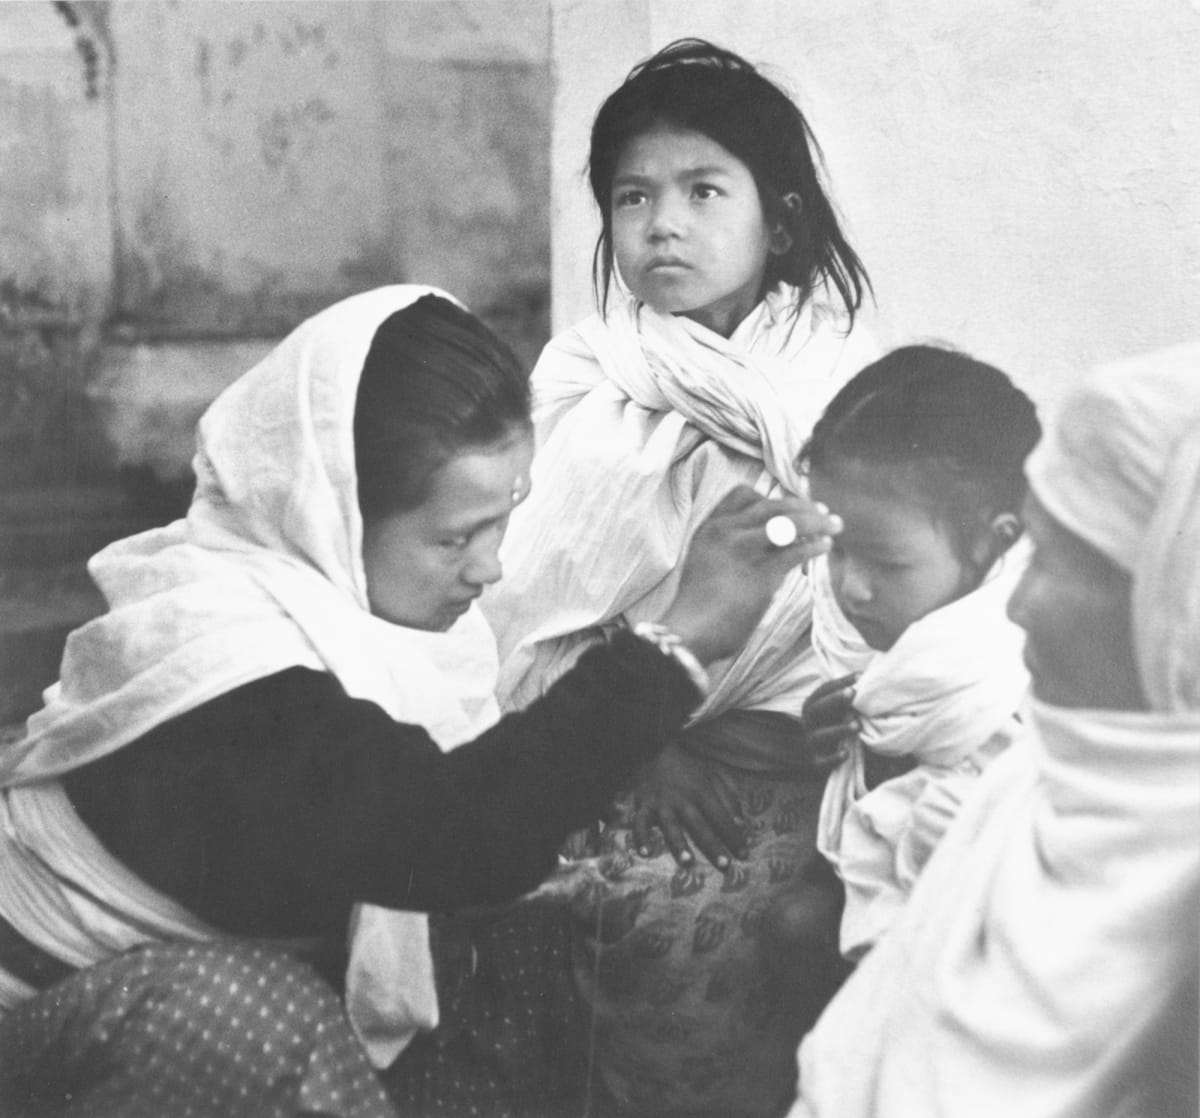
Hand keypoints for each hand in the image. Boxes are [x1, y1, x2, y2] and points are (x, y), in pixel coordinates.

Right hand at [630, 740, 746, 867]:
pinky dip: (640, 837)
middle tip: (725, 866)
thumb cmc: (688, 768)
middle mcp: (682, 799)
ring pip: (670, 826)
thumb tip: (741, 824)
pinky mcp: (643, 805)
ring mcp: (661, 803)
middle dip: (712, 846)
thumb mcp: (713, 776)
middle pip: (699, 826)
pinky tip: (645, 852)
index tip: (744, 854)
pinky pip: (639, 823)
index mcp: (702, 791)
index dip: (733, 836)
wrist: (654, 750)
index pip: (721, 817)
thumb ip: (729, 798)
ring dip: (678, 844)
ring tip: (687, 862)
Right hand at [661, 486, 841, 663]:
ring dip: (817, 521)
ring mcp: (744, 549)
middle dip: (803, 505)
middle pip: (772, 504)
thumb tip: (769, 546)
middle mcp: (726, 531)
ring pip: (790, 522)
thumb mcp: (705, 564)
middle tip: (822, 510)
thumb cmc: (698, 607)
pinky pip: (797, 551)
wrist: (689, 631)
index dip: (770, 497)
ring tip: (833, 525)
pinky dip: (815, 546)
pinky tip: (824, 546)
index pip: (743, 494)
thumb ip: (729, 549)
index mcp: (710, 527)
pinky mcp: (762, 573)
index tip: (790, 505)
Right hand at [800, 674, 859, 762]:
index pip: (822, 691)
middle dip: (833, 700)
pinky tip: (846, 754)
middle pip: (816, 709)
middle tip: (853, 693)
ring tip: (857, 726)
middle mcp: (808, 723)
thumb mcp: (838, 709)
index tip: (859, 677)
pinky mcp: (816, 763)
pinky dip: (833, 758)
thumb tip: (864, 674)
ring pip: (819, 736)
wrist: (825, 757)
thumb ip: (846, 696)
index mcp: (812, 707)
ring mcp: (811, 743)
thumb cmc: (836, 725)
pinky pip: (822, 762)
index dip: (838, 683)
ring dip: (838, 730)